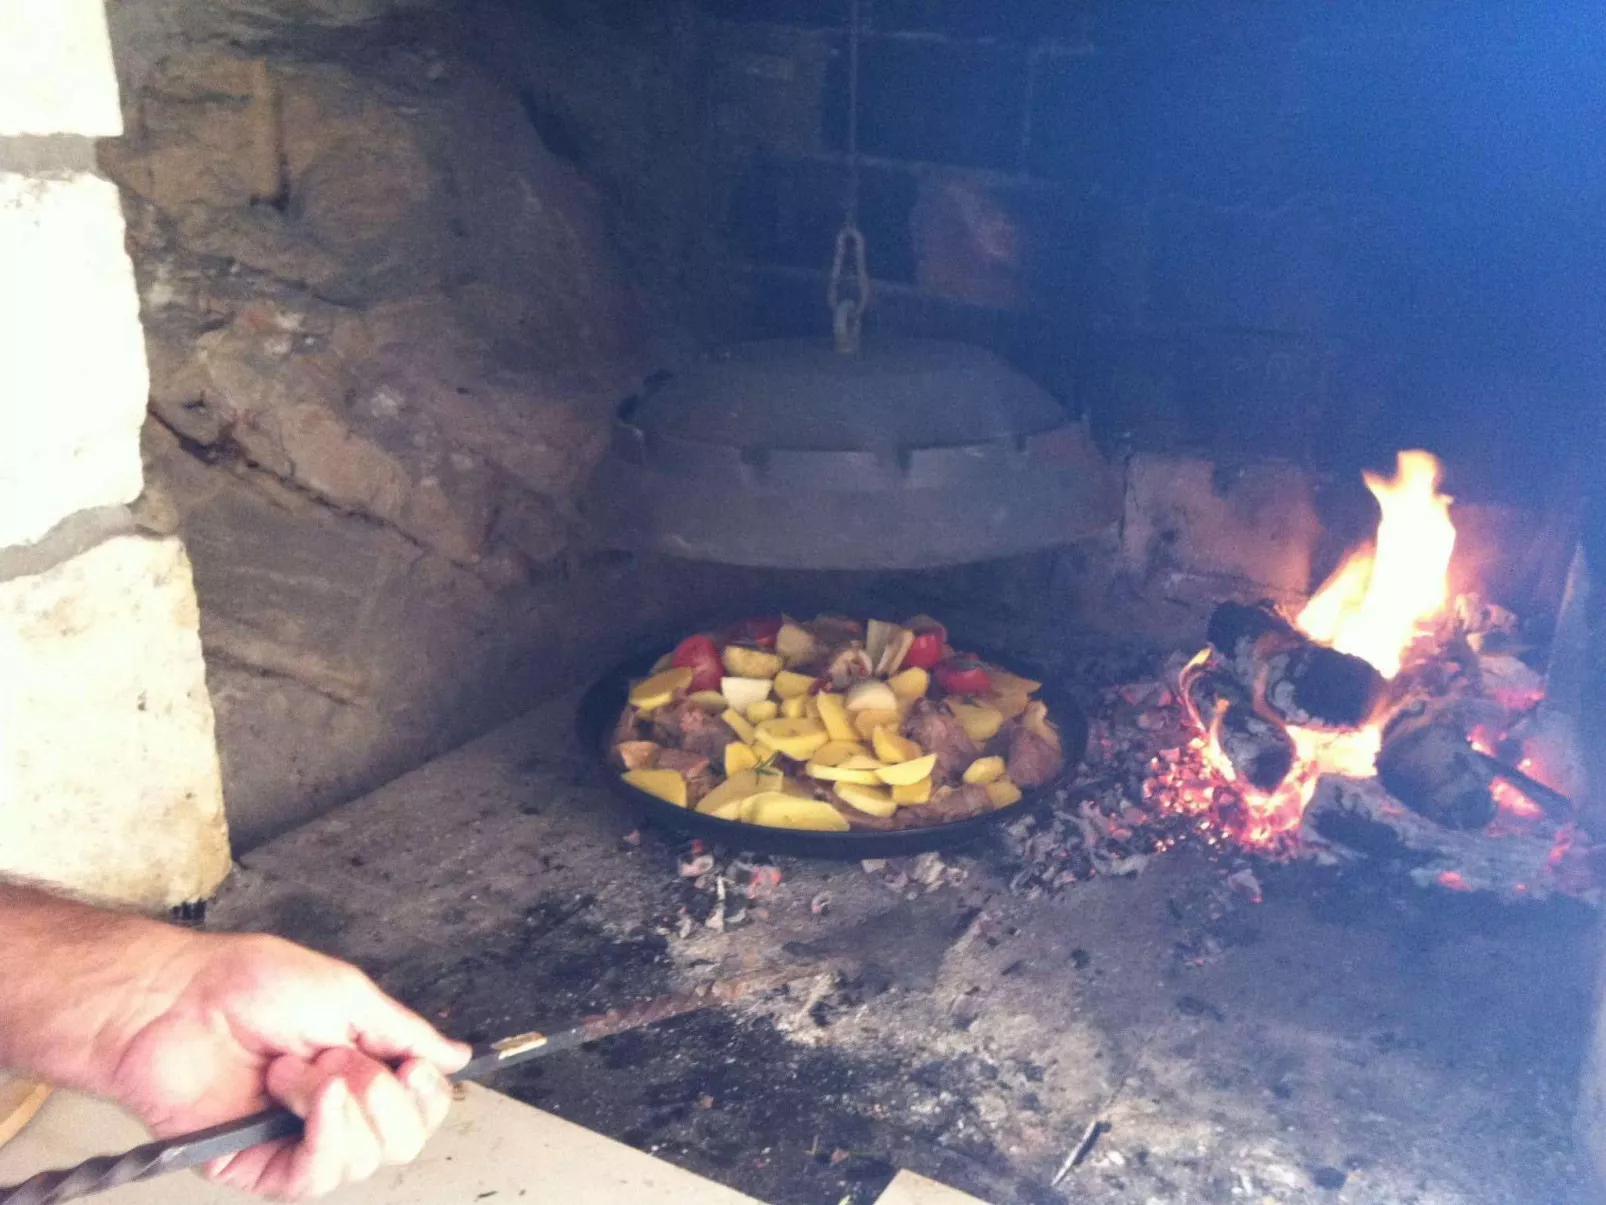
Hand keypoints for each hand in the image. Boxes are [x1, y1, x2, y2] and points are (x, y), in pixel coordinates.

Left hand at [107, 933, 469, 1199]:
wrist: (178, 1002)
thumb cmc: (249, 984)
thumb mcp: (348, 993)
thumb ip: (405, 1032)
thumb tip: (455, 1057)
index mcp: (361, 1065)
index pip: (422, 1107)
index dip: (428, 1094)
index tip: (413, 1067)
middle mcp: (336, 1110)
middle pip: (403, 1141)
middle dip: (384, 1095)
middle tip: (343, 1058)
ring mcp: (298, 1141)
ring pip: (365, 1160)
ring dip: (339, 1103)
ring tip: (294, 1068)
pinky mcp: (260, 1167)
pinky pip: (317, 1178)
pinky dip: (327, 1138)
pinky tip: (315, 1103)